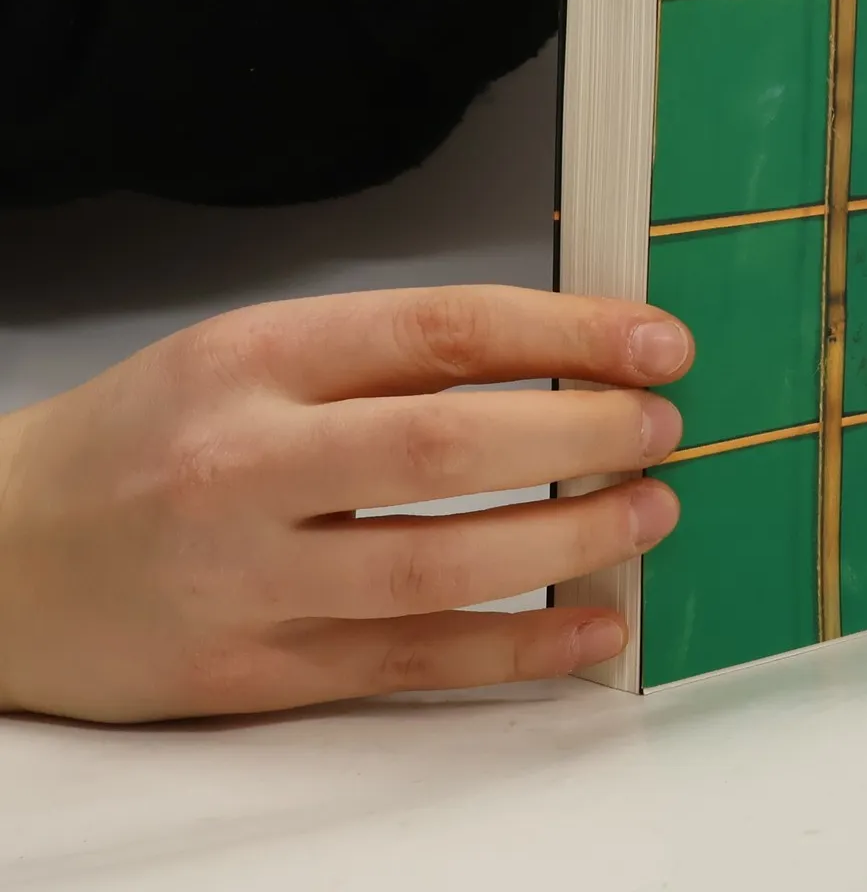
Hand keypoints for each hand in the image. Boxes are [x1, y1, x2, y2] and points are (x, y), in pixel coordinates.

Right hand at [0, 285, 691, 721]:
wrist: (3, 554)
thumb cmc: (152, 435)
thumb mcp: (258, 352)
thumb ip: (394, 355)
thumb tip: (563, 357)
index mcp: (261, 358)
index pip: (446, 330)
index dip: (572, 336)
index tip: (659, 342)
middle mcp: (249, 463)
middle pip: (451, 447)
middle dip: (584, 435)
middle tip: (664, 427)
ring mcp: (247, 578)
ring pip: (438, 565)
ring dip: (569, 542)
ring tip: (648, 514)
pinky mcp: (250, 673)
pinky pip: (406, 664)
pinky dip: (514, 648)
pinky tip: (590, 628)